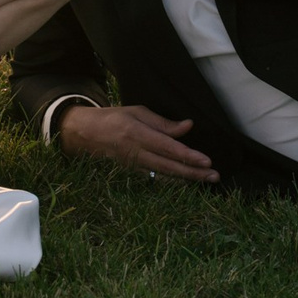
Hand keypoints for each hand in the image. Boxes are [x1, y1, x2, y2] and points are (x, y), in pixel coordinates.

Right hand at [57, 103, 217, 182]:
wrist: (83, 134)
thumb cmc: (113, 119)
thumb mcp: (137, 112)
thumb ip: (163, 123)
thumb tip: (188, 126)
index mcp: (136, 134)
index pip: (168, 148)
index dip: (188, 156)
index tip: (206, 161)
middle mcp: (135, 153)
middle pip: (169, 166)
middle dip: (193, 172)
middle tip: (214, 176)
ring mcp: (132, 167)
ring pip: (163, 177)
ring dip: (186, 180)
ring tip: (205, 181)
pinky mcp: (130, 175)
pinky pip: (154, 180)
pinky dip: (172, 183)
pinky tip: (186, 184)